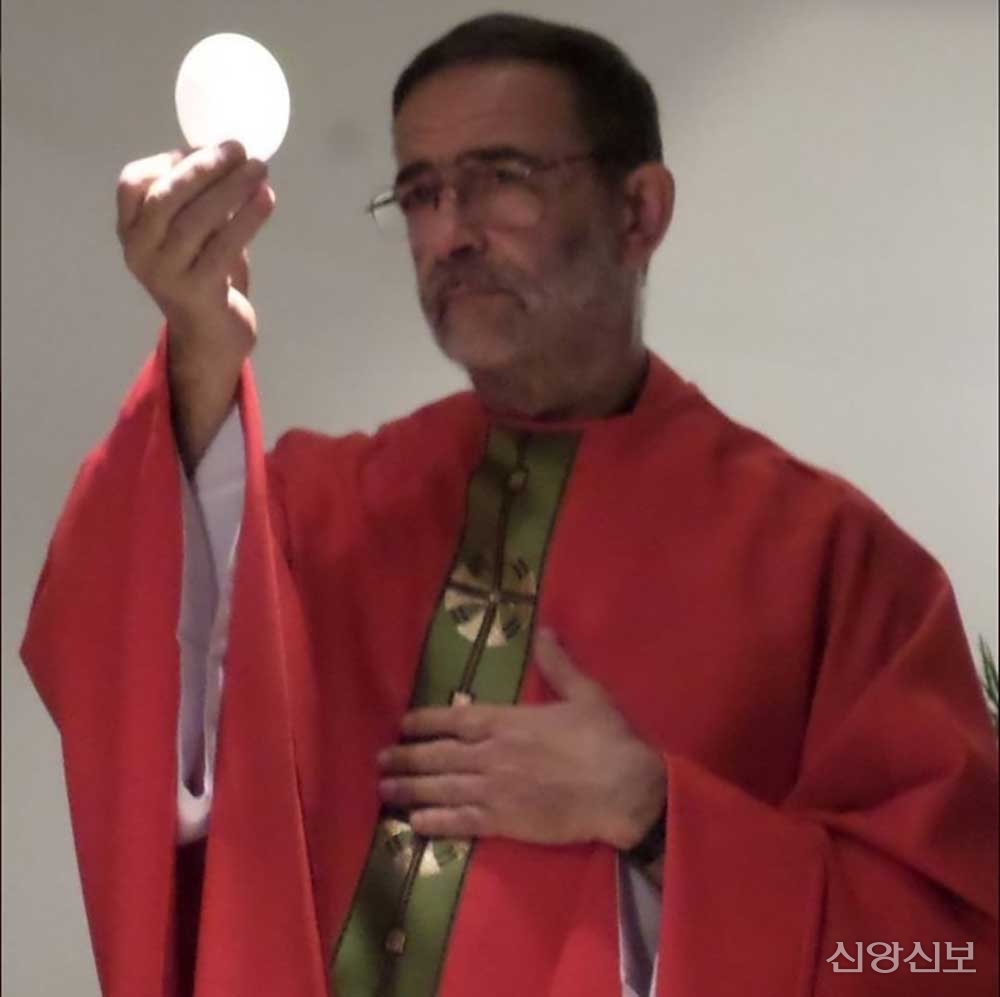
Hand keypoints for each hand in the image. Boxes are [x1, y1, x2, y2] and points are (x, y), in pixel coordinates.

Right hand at [115, 143, 274, 468]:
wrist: (211, 337)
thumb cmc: (204, 274)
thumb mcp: (191, 232)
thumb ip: (196, 197)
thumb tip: (225, 151)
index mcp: (130, 230)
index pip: (134, 183)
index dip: (171, 161)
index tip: (208, 148)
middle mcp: (139, 251)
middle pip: (167, 198)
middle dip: (204, 168)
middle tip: (239, 149)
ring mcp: (165, 274)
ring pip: (196, 220)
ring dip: (231, 189)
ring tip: (260, 169)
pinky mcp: (196, 292)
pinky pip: (224, 247)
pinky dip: (247, 219)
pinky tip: (267, 200)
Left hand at [377, 629, 665, 849]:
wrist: (623, 789)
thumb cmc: (606, 738)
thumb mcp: (585, 692)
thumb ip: (558, 664)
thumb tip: (544, 632)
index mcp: (508, 721)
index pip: (455, 719)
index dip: (425, 721)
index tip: (403, 724)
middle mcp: (492, 754)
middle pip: (439, 755)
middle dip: (406, 757)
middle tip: (380, 760)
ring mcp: (495, 790)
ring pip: (442, 788)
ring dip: (410, 789)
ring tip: (384, 790)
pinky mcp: (505, 823)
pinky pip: (461, 822)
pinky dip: (435, 822)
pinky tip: (414, 823)